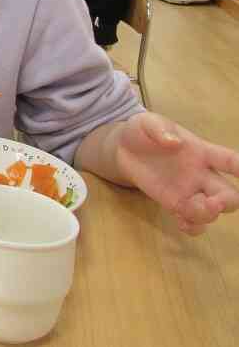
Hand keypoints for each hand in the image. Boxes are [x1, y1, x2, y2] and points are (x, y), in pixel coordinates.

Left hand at [115, 113, 238, 234]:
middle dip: (227, 202)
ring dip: (207, 215)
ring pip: (213, 211)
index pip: (228, 160)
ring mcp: (189, 191)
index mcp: (201, 151)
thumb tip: (175, 142)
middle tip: (212, 203)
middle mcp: (201, 174)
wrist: (121, 149)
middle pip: (229, 193)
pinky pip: (193, 221)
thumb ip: (160, 129)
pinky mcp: (174, 203)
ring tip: (187, 211)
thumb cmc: (141, 132)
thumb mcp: (146, 122)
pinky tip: (181, 222)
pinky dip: (193, 227)